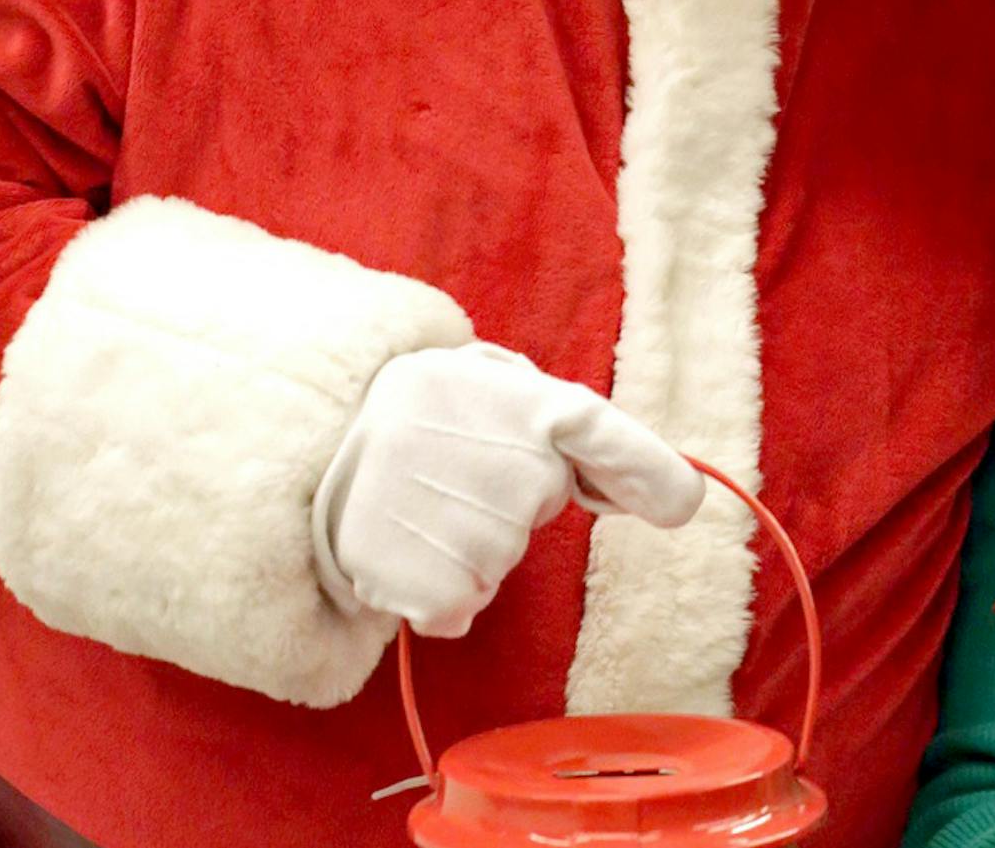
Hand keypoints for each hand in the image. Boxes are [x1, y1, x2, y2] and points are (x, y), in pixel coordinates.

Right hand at [314, 342, 704, 636]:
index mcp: (526, 402)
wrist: (312, 438)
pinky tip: (402, 542)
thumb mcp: (496, 389)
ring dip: (468, 544)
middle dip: (508, 498)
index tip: (682, 504)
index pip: (604, 433)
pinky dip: (434, 589)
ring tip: (419, 501)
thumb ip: (582, 433)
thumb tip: (678, 496)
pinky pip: (459, 605)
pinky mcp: (423, 582)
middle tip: (451, 468)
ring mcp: (464, 528)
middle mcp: (505, 465)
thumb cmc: (426, 414)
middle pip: (540, 509)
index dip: (650, 472)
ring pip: (498, 562)